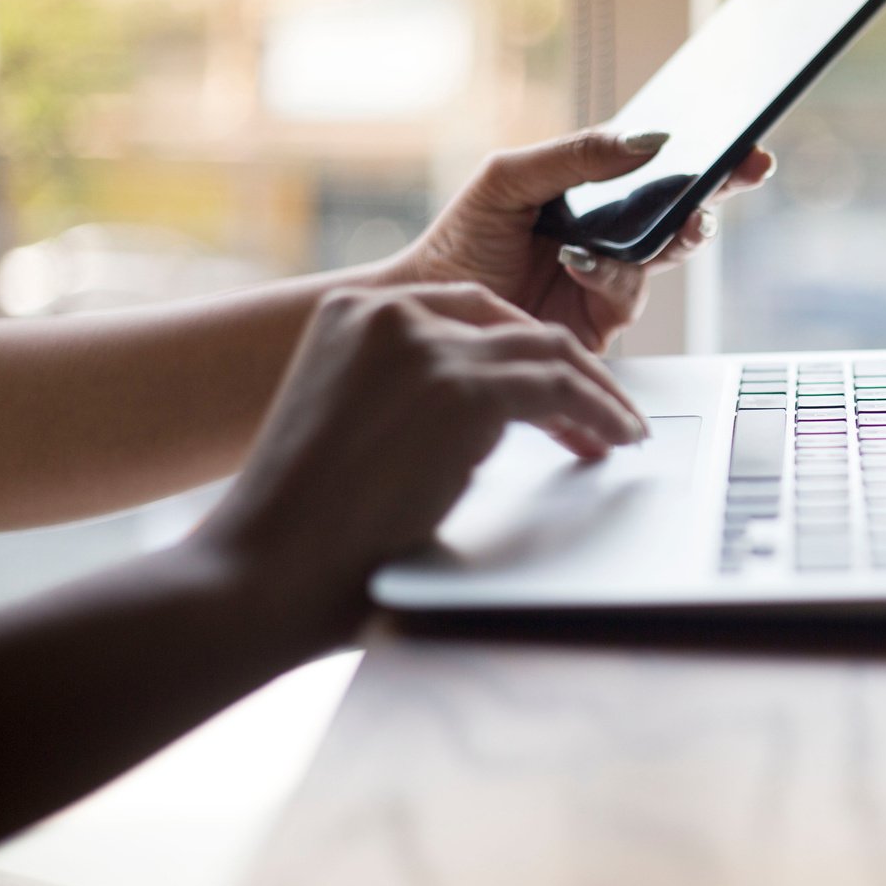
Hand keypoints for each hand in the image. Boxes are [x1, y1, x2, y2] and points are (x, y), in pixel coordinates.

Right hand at [197, 283, 647, 626]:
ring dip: (598, 394)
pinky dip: (601, 413)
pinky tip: (618, 440)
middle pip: (516, 326)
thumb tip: (480, 423)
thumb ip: (404, 400)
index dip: (523, 352)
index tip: (559, 389)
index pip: (469, 313)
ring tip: (623, 430)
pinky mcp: (462, 390)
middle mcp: (389, 313)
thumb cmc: (297, 529)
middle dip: (570, 371)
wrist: (262, 572)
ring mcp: (428, 347)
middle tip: (607, 412)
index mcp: (352, 313)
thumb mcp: (350, 429)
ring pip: (550, 353)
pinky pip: (562, 390)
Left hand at [388, 130, 774, 351]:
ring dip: (676, 234)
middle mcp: (612, 235)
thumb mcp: (512, 179)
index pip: (659, 169)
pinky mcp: (602, 321)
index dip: (706, 157)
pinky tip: (580, 260)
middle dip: (716, 190)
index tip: (742, 147)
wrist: (429, 314)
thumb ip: (575, 156)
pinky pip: (627, 292)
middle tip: (741, 173)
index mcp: (594, 193)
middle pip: (680, 209)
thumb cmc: (463, 241)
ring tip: (684, 220)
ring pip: (665, 252)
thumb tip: (646, 140)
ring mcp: (611, 278)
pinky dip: (611, 273)